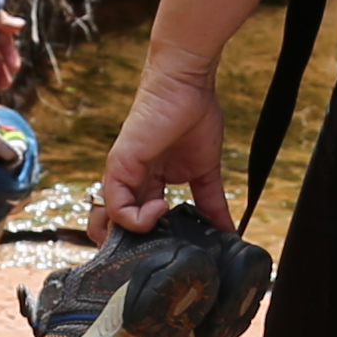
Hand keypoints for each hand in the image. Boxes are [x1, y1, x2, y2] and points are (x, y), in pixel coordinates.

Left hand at [91, 47, 224, 239]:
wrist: (187, 84)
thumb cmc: (194, 115)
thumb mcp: (206, 172)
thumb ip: (212, 204)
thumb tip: (229, 231)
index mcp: (147, 184)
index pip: (137, 224)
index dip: (148, 242)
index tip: (173, 247)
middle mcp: (130, 183)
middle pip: (114, 230)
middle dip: (130, 250)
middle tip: (156, 252)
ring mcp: (122, 176)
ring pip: (106, 224)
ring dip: (130, 239)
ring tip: (160, 229)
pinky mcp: (119, 167)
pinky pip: (116, 208)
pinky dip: (138, 219)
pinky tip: (162, 206)